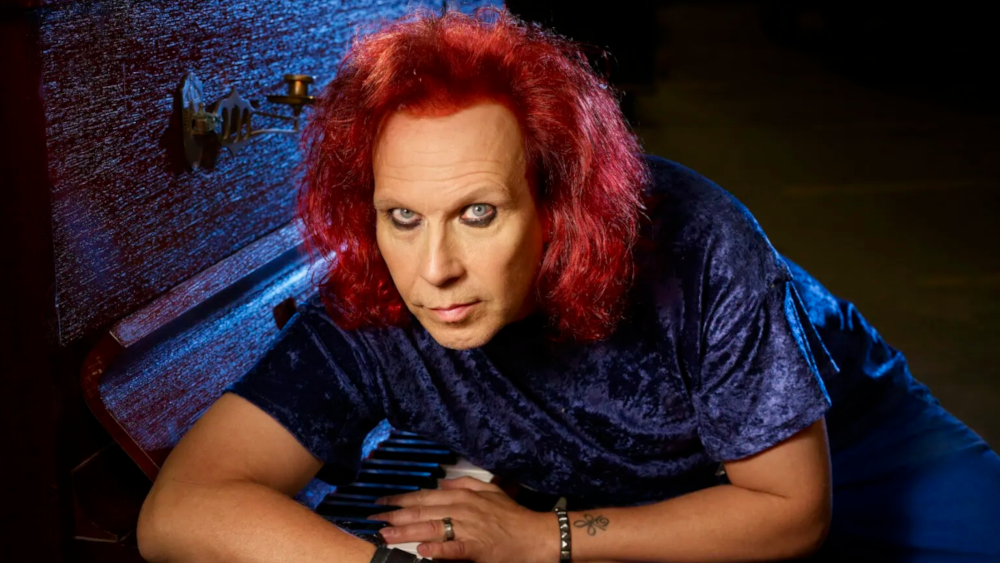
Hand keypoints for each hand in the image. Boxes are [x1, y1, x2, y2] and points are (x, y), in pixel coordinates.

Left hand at [369, 476, 559, 562]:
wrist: (536, 535)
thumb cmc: (512, 516)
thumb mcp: (490, 491)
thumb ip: (465, 484)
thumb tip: (443, 482)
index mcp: (463, 495)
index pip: (425, 495)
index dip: (401, 499)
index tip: (380, 503)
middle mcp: (463, 508)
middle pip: (422, 510)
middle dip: (395, 516)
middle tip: (373, 521)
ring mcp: (469, 528)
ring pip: (432, 527)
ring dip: (406, 531)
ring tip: (386, 535)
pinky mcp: (477, 547)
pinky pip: (454, 548)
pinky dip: (438, 549)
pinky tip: (422, 551)